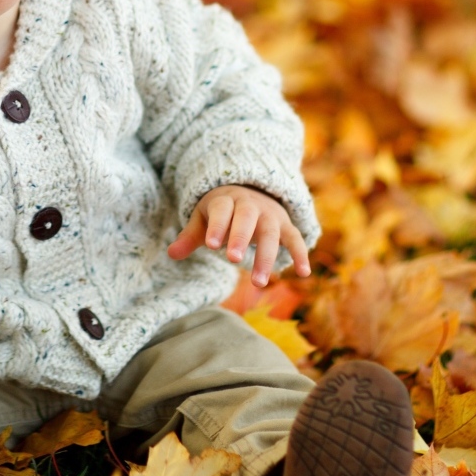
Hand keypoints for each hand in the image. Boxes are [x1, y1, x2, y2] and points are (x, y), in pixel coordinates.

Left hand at [167, 185, 310, 286]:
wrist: (252, 191)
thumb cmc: (222, 211)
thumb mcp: (204, 218)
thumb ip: (190, 236)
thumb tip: (171, 253)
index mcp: (226, 200)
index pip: (222, 211)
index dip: (217, 226)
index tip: (211, 245)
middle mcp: (250, 205)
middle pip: (247, 219)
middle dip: (241, 238)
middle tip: (233, 260)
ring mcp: (270, 215)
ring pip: (271, 233)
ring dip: (266, 257)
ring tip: (258, 284)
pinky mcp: (286, 226)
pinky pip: (295, 239)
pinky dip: (300, 254)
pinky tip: (304, 274)